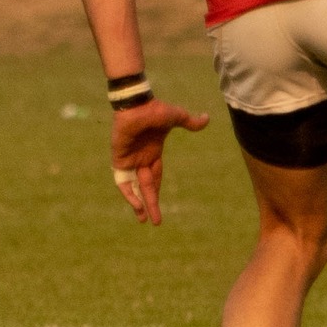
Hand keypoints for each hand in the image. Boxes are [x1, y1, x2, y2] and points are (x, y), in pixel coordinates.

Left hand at [110, 97, 209, 224]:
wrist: (135, 104)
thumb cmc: (154, 109)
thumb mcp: (176, 118)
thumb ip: (190, 122)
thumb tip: (206, 118)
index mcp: (152, 153)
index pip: (154, 178)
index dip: (156, 193)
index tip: (158, 208)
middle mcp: (140, 160)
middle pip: (146, 187)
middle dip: (151, 204)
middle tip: (155, 223)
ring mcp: (129, 160)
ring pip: (134, 187)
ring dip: (138, 203)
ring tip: (143, 219)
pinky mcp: (120, 159)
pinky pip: (123, 181)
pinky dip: (129, 192)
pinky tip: (136, 204)